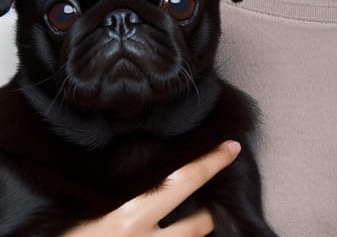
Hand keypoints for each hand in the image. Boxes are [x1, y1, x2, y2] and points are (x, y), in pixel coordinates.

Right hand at [62, 141, 239, 236]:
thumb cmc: (65, 235)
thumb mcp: (89, 207)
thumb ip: (117, 190)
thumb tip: (143, 172)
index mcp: (132, 213)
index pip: (185, 179)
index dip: (212, 161)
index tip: (233, 146)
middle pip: (198, 224)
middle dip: (208, 214)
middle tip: (211, 207)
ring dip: (189, 234)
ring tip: (188, 224)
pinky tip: (165, 234)